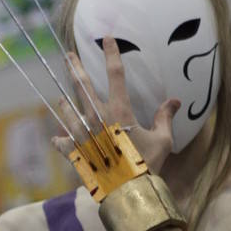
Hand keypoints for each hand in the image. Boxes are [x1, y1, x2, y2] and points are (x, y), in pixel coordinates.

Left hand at [51, 37, 180, 176]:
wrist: (129, 192)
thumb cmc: (148, 165)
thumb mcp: (162, 140)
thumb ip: (164, 118)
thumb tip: (175, 101)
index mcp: (119, 111)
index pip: (115, 73)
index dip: (111, 53)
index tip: (106, 39)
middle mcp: (97, 118)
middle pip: (82, 86)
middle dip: (75, 68)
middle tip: (68, 55)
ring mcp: (83, 135)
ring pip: (68, 112)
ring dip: (65, 103)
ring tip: (61, 98)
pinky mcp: (76, 153)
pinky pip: (63, 143)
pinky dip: (59, 140)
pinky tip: (55, 138)